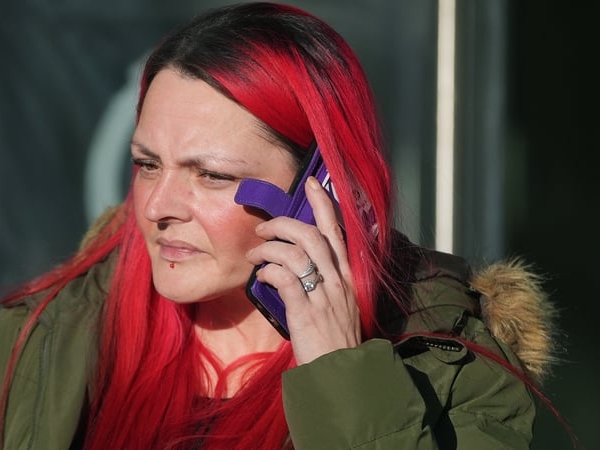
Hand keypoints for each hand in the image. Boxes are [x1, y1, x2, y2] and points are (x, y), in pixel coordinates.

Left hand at [246, 176, 360, 363]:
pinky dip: (269, 270)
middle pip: (312, 234)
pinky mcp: (305, 312)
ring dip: (268, 247)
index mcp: (346, 276)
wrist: (342, 374)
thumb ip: (322, 283)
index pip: (336, 231)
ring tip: (253, 254)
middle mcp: (337, 281)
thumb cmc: (335, 341)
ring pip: (296, 251)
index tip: (310, 183)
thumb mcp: (337, 305)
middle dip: (283, 223)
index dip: (322, 203)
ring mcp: (323, 295)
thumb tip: (294, 266)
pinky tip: (261, 275)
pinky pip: (285, 277)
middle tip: (262, 228)